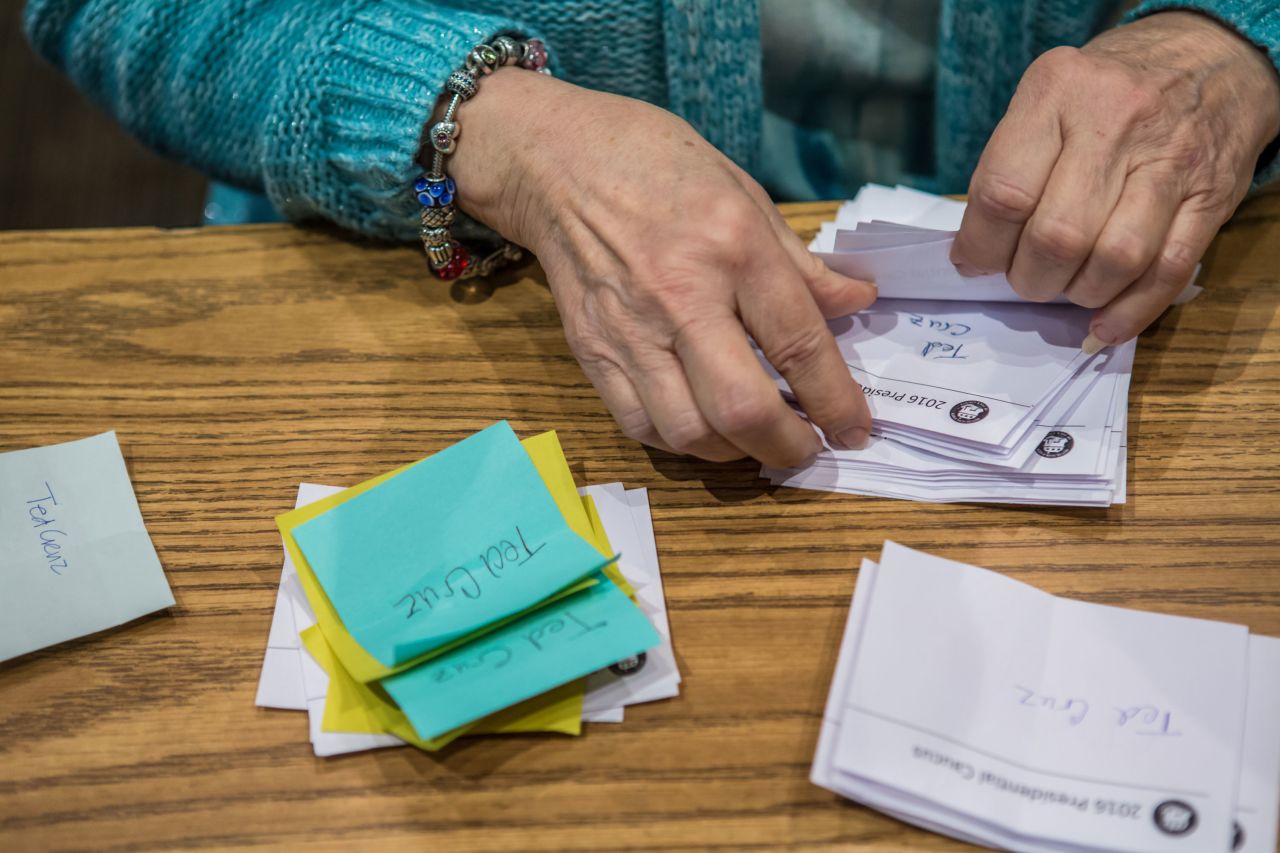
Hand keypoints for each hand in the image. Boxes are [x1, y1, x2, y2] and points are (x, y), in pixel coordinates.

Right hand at [444, 69, 876, 465]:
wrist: (556, 162)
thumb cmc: (658, 165)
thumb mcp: (745, 194)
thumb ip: (800, 263)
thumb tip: (856, 303)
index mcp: (732, 246)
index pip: (798, 344)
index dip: (837, 400)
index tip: (855, 430)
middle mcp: (680, 297)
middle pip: (741, 407)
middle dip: (787, 446)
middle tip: (807, 449)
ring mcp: (629, 331)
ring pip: (688, 432)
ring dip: (734, 452)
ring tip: (755, 437)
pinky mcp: (592, 353)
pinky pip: (641, 425)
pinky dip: (682, 442)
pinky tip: (703, 426)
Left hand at [951, 12, 1279, 350]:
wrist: (1208, 58)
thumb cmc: (1104, 92)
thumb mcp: (1044, 99)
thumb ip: (1008, 168)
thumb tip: (975, 256)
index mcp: (1058, 92)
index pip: (1004, 193)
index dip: (981, 245)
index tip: (975, 262)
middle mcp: (1116, 121)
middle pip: (1057, 236)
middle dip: (1029, 277)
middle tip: (1026, 275)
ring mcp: (1170, 160)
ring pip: (1113, 260)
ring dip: (1078, 293)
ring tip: (1066, 285)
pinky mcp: (1211, 197)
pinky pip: (1167, 271)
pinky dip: (1130, 311)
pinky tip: (1104, 324)